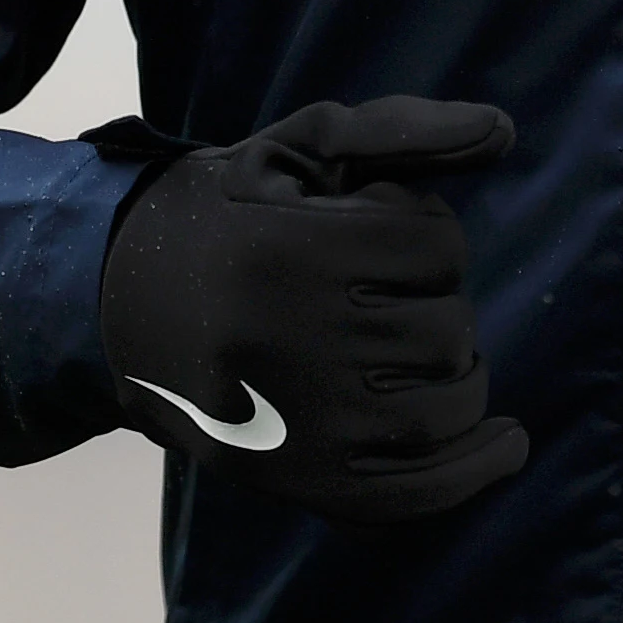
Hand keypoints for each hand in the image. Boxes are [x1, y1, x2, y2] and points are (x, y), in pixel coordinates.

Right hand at [96, 95, 527, 522]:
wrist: (116, 307)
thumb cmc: (225, 217)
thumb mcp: (297, 148)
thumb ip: (400, 129)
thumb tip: (504, 132)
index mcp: (290, 250)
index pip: (436, 245)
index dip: (424, 231)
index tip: (375, 231)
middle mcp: (295, 342)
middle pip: (446, 326)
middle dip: (437, 302)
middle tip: (387, 296)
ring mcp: (299, 423)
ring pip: (442, 406)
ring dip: (460, 376)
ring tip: (431, 356)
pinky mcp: (298, 480)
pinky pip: (413, 492)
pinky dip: (473, 469)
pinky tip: (507, 443)